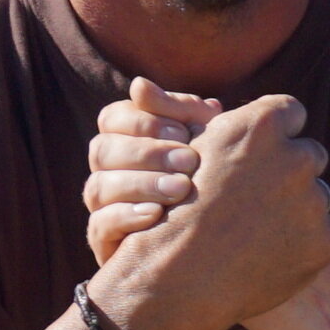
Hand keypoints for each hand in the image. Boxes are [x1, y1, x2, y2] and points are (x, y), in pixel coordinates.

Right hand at [83, 78, 217, 263]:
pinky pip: (98, 226)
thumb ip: (182, 112)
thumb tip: (139, 85)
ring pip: (98, 187)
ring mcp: (105, 208)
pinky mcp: (108, 244)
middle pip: (102, 150)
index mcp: (127, 141)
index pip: (112, 118)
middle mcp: (109, 172)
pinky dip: (125, 217)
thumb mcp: (209, 143)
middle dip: (147, 152)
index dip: (143, 121)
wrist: (231, 243)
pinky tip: (156, 215)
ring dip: (141, 184)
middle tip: (190, 162)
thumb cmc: (218, 181)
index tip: (183, 131)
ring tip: (181, 189)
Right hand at [84, 89, 329, 329]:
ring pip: (317, 197)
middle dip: (290, 170)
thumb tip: (266, 115)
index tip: (263, 149)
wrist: (179, 278)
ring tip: (256, 230)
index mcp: (261, 126)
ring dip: (296, 208)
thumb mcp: (192, 153)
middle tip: (258, 195)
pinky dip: (302, 241)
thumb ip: (234, 129)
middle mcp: (296, 157)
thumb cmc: (175, 210)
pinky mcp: (326, 241)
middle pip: (310, 154)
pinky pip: (324, 233)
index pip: (291, 112)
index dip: (276, 130)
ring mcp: (314, 202)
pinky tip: (267, 252)